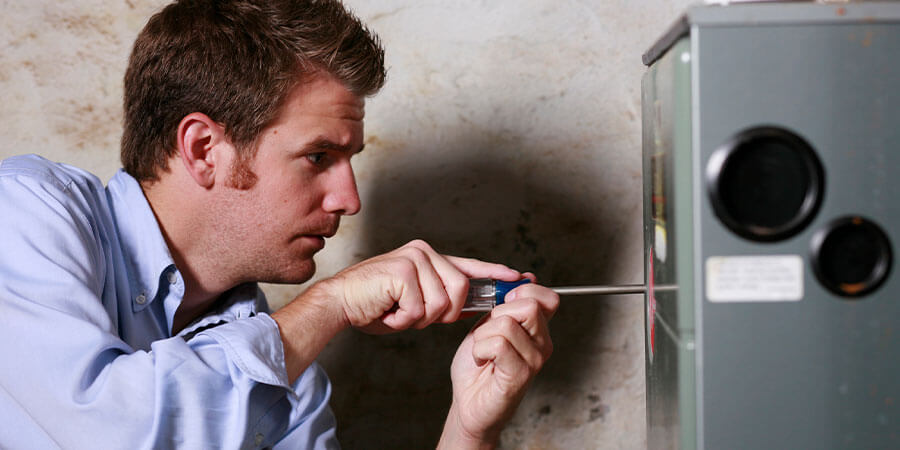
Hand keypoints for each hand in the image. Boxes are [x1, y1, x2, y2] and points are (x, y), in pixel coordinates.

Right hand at [320, 240, 521, 333]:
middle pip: (461, 291)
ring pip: (443, 303)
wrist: (340, 302)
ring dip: (419, 319)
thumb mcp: (418, 304)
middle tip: (411, 314)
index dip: (496, 273)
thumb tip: (475, 305)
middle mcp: (425, 252)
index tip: (520, 277)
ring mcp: (414, 258)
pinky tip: (388, 310)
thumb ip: (444, 301)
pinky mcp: (403, 270)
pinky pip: (421, 308)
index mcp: (429, 258)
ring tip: (397, 311)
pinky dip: (404, 319)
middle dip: (441, 314)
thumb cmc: (375, 305)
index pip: (470, 265)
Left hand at [440, 281, 557, 447]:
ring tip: (483, 352)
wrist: (469, 403)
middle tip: (488, 334)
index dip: (522, 292)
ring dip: (483, 336)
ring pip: (506, 323)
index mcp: (539, 330)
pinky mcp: (520, 375)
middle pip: (528, 306)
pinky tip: (482, 361)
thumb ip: (505, 304)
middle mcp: (543, 345)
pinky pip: (498, 344)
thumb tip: (525, 278)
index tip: (502, 305)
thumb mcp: (489, 325)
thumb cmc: (477, 366)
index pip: (548, 297)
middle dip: (497, 314)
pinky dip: (480, 350)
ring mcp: (534, 361)